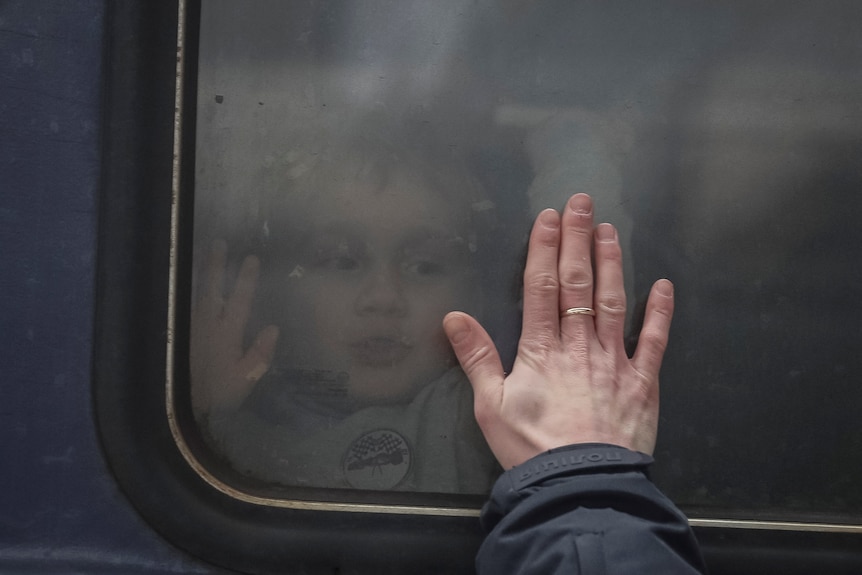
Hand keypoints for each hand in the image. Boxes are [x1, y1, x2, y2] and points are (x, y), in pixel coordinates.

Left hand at [190, 240, 278, 419]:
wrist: (186, 408)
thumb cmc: (221, 394)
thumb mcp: (247, 379)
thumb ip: (260, 354)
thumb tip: (273, 327)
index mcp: (226, 334)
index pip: (238, 301)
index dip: (246, 280)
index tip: (251, 258)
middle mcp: (207, 326)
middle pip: (212, 290)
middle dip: (216, 266)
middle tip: (218, 243)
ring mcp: (193, 329)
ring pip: (199, 295)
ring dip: (204, 275)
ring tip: (206, 256)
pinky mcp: (184, 336)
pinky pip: (190, 305)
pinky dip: (194, 291)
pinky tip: (195, 286)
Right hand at [443, 193, 673, 468]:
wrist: (579, 485)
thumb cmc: (531, 446)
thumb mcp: (490, 405)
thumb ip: (476, 358)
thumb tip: (454, 317)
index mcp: (541, 349)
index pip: (542, 287)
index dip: (545, 249)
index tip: (550, 217)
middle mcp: (579, 345)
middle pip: (578, 284)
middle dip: (579, 240)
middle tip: (583, 203)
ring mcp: (614, 361)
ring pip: (612, 301)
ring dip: (612, 264)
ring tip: (611, 230)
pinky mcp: (642, 382)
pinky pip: (654, 341)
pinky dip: (659, 313)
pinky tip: (663, 286)